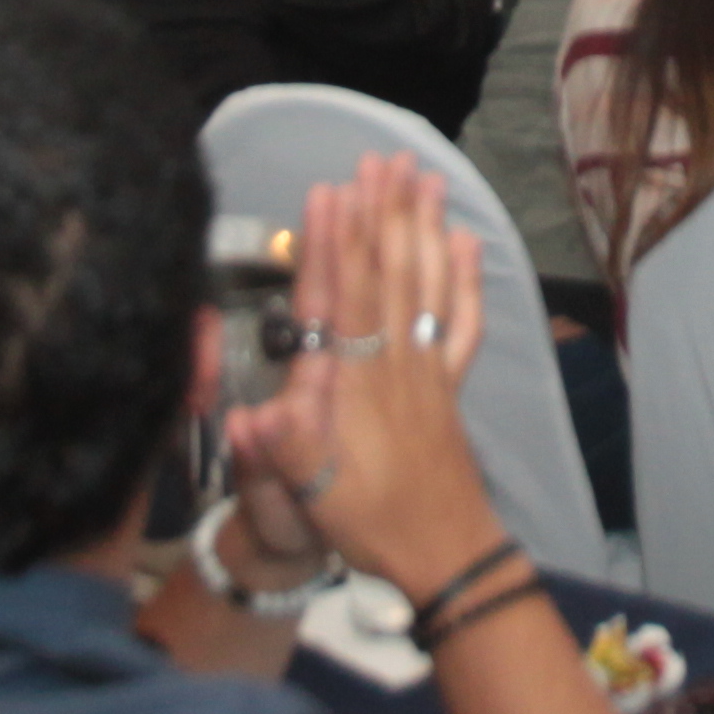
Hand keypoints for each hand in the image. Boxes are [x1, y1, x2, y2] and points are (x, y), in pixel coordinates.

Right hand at [219, 158, 497, 602]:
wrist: (446, 555)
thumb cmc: (370, 524)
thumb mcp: (312, 496)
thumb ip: (282, 449)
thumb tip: (246, 413)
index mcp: (354, 382)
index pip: (343, 299)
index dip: (335, 244)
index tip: (332, 189)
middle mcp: (393, 363)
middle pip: (390, 273)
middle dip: (383, 213)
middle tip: (383, 158)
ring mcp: (427, 370)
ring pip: (427, 284)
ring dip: (424, 228)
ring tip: (424, 177)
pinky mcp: (450, 386)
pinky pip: (463, 323)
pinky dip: (467, 280)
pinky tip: (466, 244)